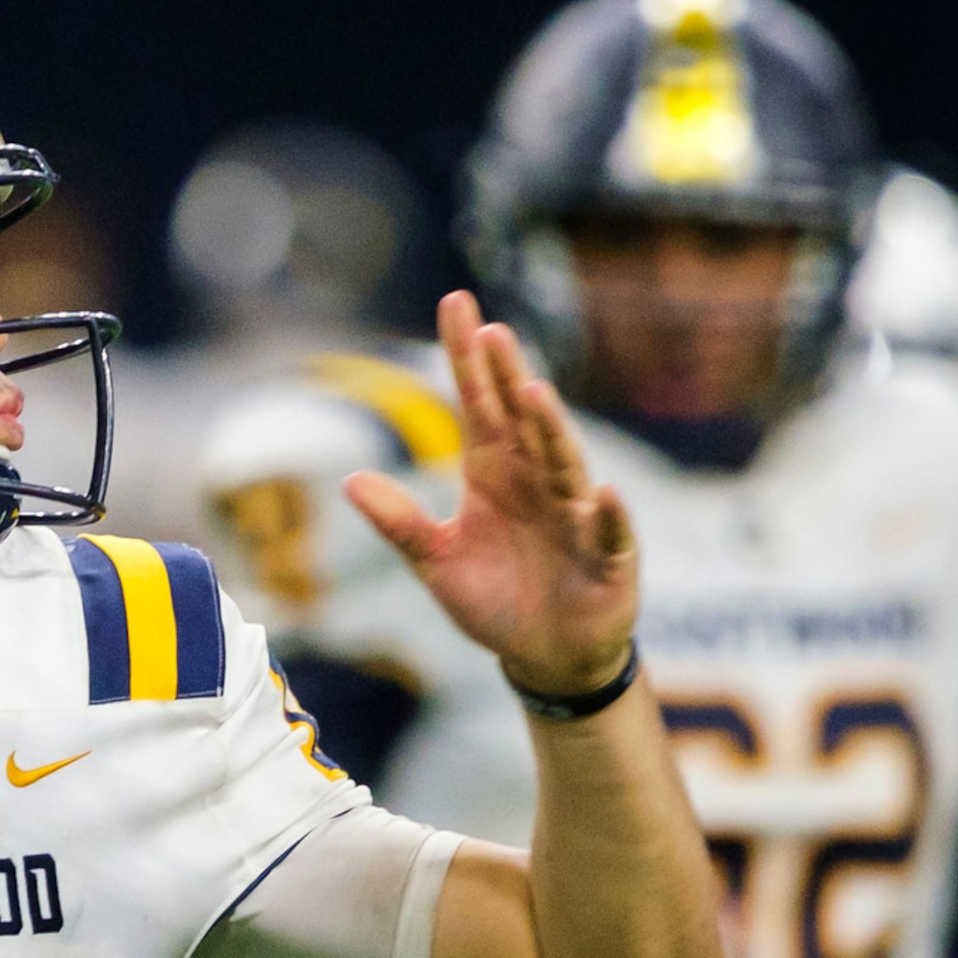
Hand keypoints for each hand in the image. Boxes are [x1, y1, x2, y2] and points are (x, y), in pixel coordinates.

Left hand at [345, 291, 636, 696]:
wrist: (546, 654)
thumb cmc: (495, 599)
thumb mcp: (436, 563)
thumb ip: (399, 523)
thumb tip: (348, 482)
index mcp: (494, 471)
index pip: (479, 402)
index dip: (467, 357)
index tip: (456, 303)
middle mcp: (537, 480)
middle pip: (521, 420)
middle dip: (506, 376)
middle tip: (490, 331)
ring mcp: (575, 514)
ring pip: (564, 464)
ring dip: (551, 430)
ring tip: (533, 393)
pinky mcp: (607, 556)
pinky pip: (609, 533)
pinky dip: (608, 516)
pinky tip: (605, 494)